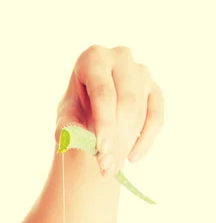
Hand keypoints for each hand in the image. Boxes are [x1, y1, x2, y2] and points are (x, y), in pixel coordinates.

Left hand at [55, 45, 163, 177]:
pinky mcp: (155, 88)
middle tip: (106, 164)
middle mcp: (120, 57)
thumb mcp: (66, 116)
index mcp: (93, 57)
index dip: (104, 123)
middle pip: (125, 102)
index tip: (102, 150)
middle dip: (116, 137)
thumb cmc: (77, 108)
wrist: (93, 109)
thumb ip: (66, 125)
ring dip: (128, 141)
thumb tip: (66, 137)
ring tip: (112, 165)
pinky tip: (133, 157)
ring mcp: (141, 71)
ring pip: (140, 110)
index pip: (103, 93)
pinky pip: (157, 116)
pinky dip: (146, 140)